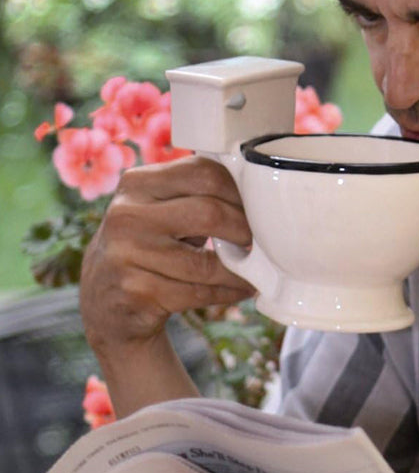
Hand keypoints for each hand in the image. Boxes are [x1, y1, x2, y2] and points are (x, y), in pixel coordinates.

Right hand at [79, 155, 254, 413]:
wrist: (104, 299)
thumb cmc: (150, 243)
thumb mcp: (161, 207)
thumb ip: (196, 192)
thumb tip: (259, 193)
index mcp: (137, 182)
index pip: (204, 173)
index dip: (239, 191)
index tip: (256, 208)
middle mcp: (126, 215)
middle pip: (208, 213)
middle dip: (243, 230)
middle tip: (257, 241)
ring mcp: (126, 255)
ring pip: (205, 262)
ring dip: (240, 270)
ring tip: (255, 270)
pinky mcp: (134, 293)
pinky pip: (197, 293)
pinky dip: (227, 292)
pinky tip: (240, 289)